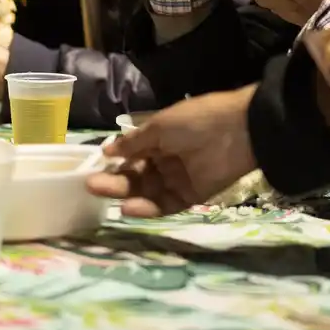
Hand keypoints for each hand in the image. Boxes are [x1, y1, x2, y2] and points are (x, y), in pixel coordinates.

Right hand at [87, 86, 257, 216]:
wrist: (239, 131)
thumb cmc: (195, 120)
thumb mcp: (160, 126)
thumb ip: (134, 143)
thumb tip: (107, 150)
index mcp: (159, 139)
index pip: (131, 155)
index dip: (114, 162)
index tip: (93, 168)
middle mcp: (167, 160)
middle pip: (136, 176)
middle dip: (114, 180)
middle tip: (91, 184)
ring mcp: (178, 179)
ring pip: (147, 192)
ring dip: (125, 194)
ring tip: (102, 193)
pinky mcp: (191, 196)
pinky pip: (165, 205)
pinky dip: (146, 208)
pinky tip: (127, 208)